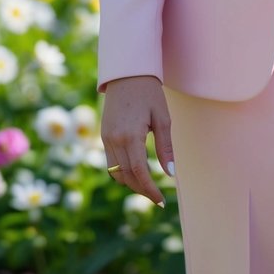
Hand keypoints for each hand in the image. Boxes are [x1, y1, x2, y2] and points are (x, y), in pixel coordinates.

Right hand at [101, 74, 174, 206]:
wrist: (127, 72)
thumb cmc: (149, 93)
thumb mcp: (163, 118)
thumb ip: (165, 147)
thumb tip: (170, 174)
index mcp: (130, 135)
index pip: (138, 172)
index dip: (150, 190)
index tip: (161, 201)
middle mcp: (114, 139)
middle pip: (126, 176)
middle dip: (141, 189)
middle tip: (157, 197)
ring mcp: (106, 137)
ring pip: (115, 172)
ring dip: (130, 182)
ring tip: (148, 186)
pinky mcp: (103, 134)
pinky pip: (111, 161)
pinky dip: (122, 171)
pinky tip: (136, 171)